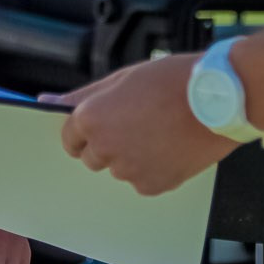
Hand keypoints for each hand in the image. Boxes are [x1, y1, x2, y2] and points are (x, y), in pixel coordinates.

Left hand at [52, 54, 239, 196]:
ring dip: (131, 157)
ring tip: (158, 131)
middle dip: (108, 144)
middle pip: (92, 158)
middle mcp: (105, 148)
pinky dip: (152, 169)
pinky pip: (142, 181)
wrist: (218, 99)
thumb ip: (83, 95)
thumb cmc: (171, 81)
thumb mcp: (122, 78)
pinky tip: (169, 147)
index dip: (87, 130)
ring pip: (119, 169)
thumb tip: (45, 101)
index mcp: (91, 119)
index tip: (106, 123)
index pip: (70, 138)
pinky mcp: (153, 185)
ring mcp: (129, 171)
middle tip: (136, 123)